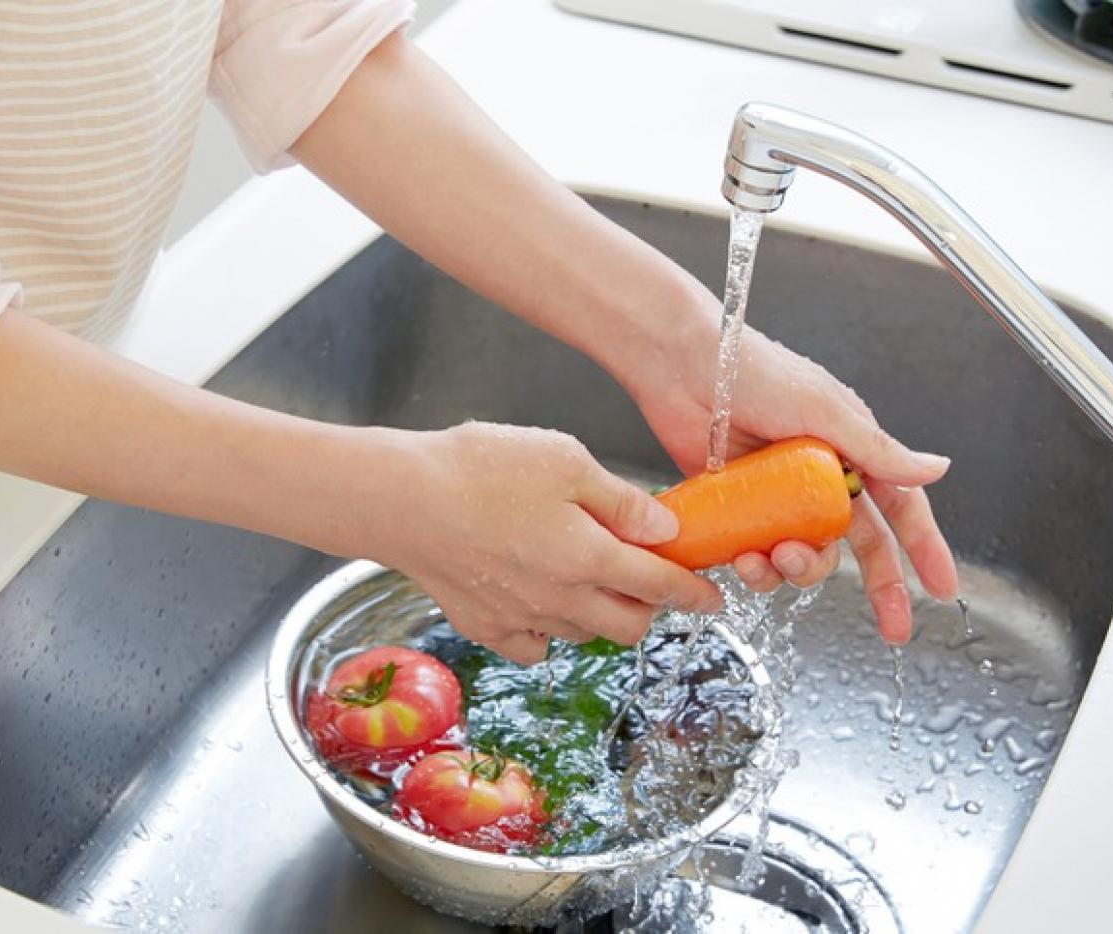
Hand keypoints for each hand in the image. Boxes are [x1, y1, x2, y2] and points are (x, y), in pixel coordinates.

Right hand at [376, 422, 722, 663]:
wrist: (400, 500)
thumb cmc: (480, 468)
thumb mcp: (565, 460)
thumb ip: (621, 500)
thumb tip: (665, 528)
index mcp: (591, 557)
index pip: (660, 586)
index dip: (693, 592)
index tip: (712, 597)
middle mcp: (562, 600)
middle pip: (628, 625)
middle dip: (648, 607)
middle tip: (646, 579)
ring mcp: (521, 619)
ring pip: (583, 635)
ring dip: (600, 614)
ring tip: (589, 578)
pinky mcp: (483, 626)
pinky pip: (533, 645)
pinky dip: (547, 631)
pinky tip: (540, 599)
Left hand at [622, 298, 958, 645]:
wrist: (683, 368)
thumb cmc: (755, 371)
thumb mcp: (824, 409)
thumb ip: (878, 449)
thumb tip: (938, 468)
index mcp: (852, 449)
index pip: (900, 506)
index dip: (923, 548)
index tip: (940, 588)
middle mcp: (820, 477)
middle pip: (862, 544)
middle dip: (881, 587)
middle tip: (892, 626)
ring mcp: (779, 496)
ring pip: (807, 555)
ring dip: (799, 570)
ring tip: (777, 558)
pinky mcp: (740, 509)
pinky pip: (758, 553)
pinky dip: (756, 566)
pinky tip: (743, 558)